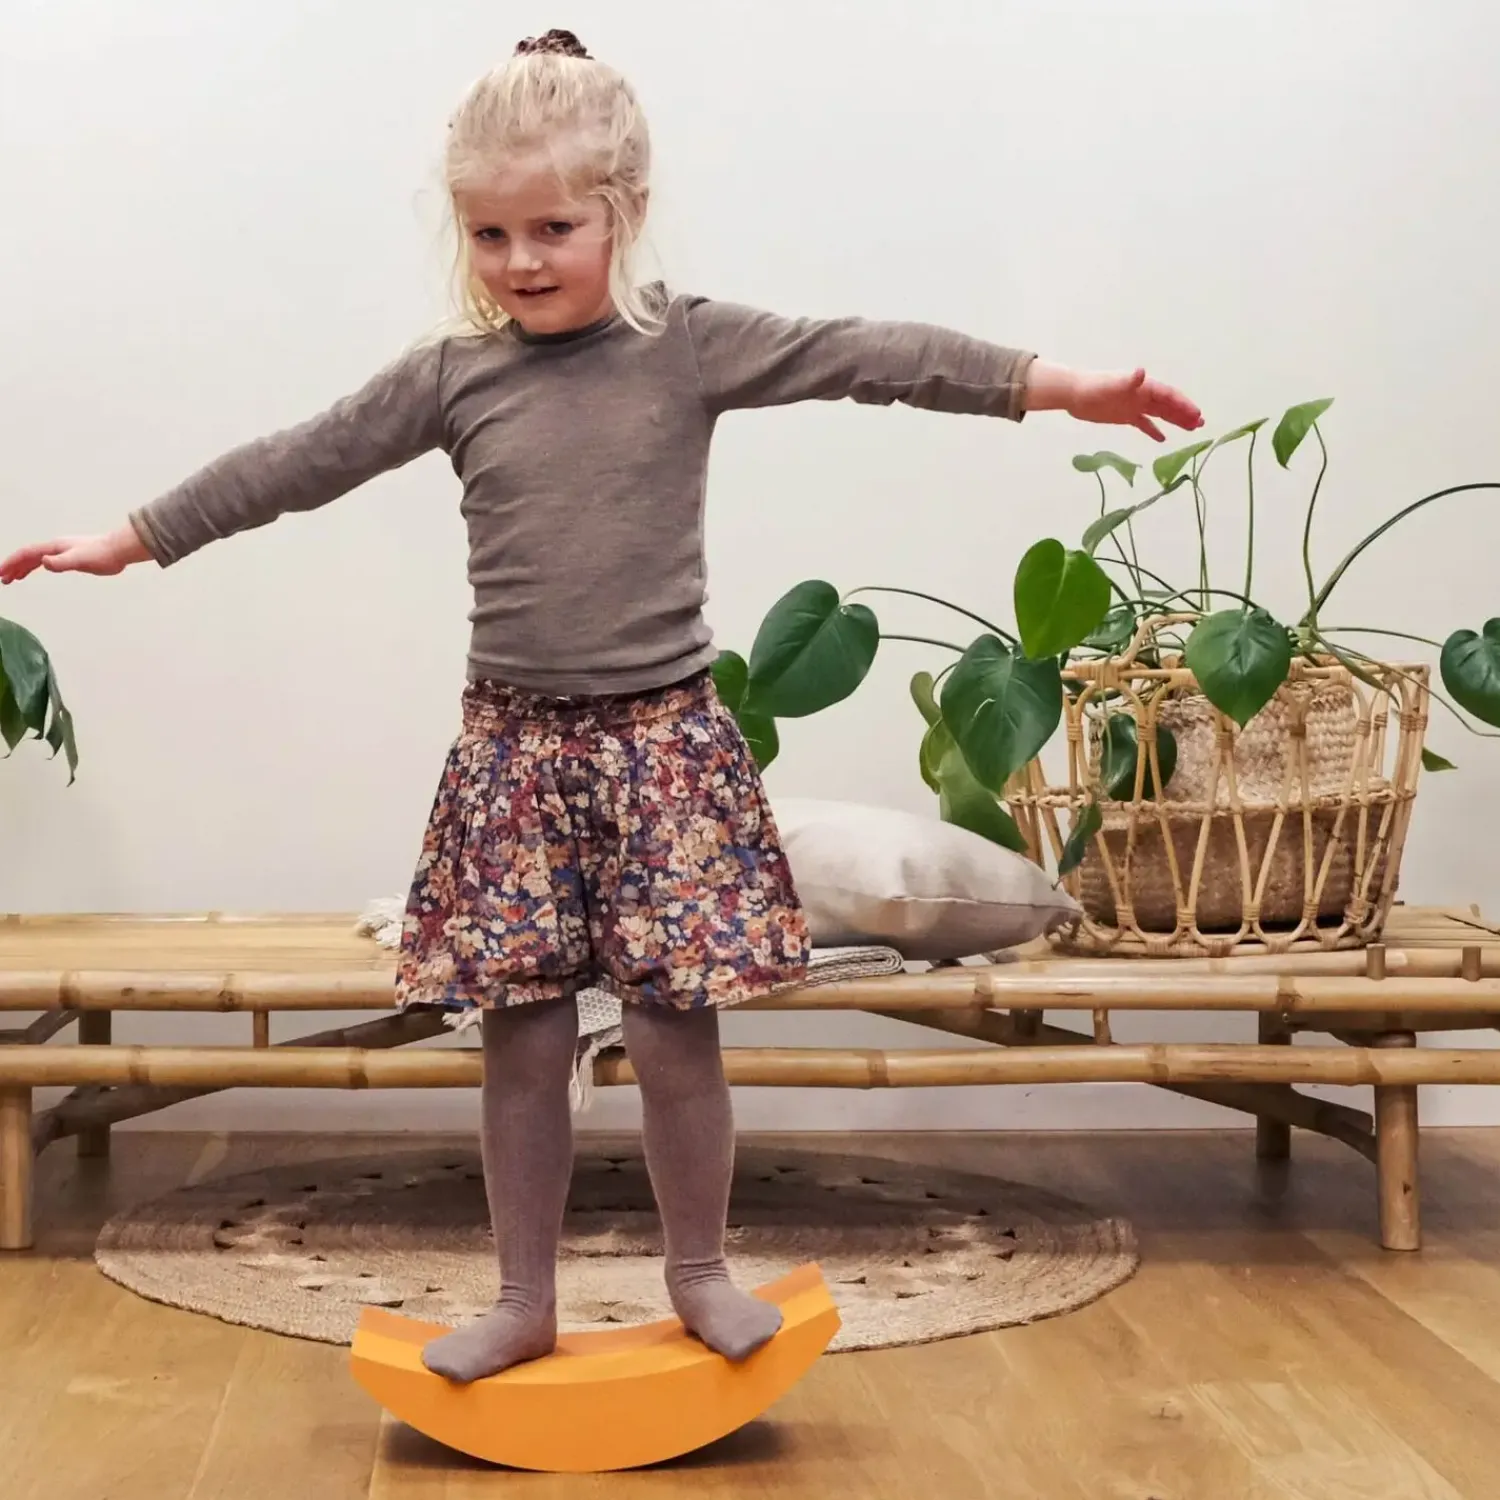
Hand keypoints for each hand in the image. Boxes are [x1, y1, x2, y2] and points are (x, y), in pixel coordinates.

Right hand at [0, 524, 151, 583]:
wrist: (119, 550)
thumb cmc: (102, 554)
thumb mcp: (79, 560)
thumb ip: (61, 562)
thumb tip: (43, 562)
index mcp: (54, 547)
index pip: (27, 553)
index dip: (12, 562)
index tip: (1, 573)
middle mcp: (56, 548)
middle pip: (28, 556)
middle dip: (13, 567)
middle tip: (2, 580)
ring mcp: (63, 552)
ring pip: (36, 559)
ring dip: (22, 568)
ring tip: (12, 579)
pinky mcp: (71, 558)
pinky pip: (48, 562)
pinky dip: (37, 567)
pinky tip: (35, 572)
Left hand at [1024, 361, 1203, 441]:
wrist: (1075, 393)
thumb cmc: (1094, 387)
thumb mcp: (1113, 384)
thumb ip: (1129, 380)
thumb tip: (1141, 371)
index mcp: (1144, 387)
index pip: (1168, 396)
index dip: (1183, 404)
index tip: (1196, 414)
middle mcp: (1142, 395)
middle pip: (1168, 405)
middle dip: (1185, 413)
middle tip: (1201, 424)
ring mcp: (1134, 406)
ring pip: (1160, 414)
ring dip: (1175, 420)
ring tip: (1192, 429)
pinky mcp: (1125, 416)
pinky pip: (1143, 424)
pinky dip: (1153, 430)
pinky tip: (1162, 439)